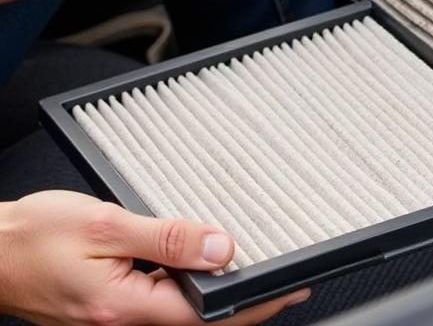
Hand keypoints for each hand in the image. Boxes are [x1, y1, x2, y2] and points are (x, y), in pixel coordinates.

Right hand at [0, 191, 308, 325]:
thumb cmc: (34, 237)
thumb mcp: (107, 224)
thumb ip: (168, 238)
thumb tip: (221, 248)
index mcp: (124, 307)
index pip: (208, 315)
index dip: (254, 305)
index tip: (290, 289)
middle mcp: (120, 324)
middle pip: (198, 323)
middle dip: (245, 307)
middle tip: (285, 285)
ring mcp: (113, 321)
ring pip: (178, 316)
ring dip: (217, 302)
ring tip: (255, 279)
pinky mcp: (107, 311)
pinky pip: (158, 306)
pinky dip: (187, 293)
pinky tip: (200, 273)